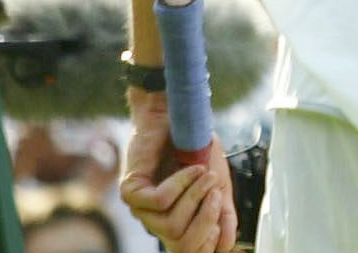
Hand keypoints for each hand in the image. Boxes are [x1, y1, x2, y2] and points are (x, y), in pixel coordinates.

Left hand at [120, 89, 236, 252]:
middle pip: (181, 244)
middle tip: (216, 194)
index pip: (186, 250)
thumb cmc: (198, 149)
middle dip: (206, 220)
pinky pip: (160, 201)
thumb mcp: (217, 186)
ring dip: (196, 196)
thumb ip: (221, 213)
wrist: (181, 117)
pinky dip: (182, 183)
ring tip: (205, 174)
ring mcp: (140, 207)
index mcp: (175, 220)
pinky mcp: (130, 190)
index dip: (208, 244)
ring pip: (171, 225)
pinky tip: (191, 167)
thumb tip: (228, 246)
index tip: (221, 224)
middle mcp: (155, 219)